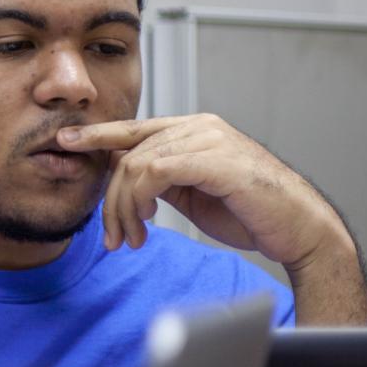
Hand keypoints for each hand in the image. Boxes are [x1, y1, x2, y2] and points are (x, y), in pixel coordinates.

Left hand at [58, 115, 351, 269]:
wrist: (300, 230)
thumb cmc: (251, 213)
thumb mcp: (194, 193)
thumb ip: (162, 179)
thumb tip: (126, 179)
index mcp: (194, 130)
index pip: (134, 128)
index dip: (97, 135)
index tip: (66, 141)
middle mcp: (200, 127)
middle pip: (128, 155)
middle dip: (112, 201)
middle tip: (115, 237)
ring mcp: (209, 140)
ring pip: (137, 166)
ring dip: (125, 209)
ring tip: (133, 238)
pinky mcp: (216, 160)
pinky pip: (155, 172)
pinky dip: (141, 199)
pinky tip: (148, 221)